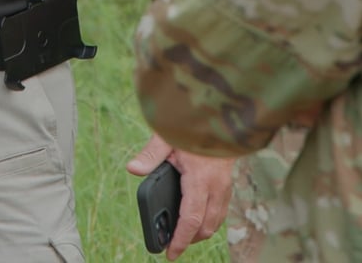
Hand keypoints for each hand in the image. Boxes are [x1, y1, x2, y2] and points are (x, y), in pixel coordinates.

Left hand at [127, 135, 233, 258]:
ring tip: (183, 234)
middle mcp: (216, 186)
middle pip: (206, 226)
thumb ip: (151, 154)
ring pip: (216, 220)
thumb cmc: (193, 125)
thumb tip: (133, 169)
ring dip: (200, 231)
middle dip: (190, 239)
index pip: (191, 219)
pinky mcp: (228, 182)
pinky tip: (197, 217)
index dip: (181, 240)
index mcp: (200, 179)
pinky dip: (209, 219)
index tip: (170, 254)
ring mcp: (225, 185)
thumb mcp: (168, 136)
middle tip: (172, 244)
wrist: (221, 114)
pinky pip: (221, 209)